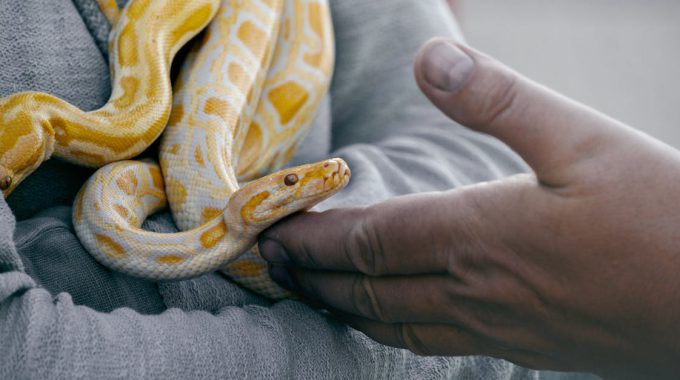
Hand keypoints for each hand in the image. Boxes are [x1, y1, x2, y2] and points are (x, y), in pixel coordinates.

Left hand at [258, 39, 679, 377]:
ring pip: (396, 324)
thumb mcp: (582, 139)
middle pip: (370, 289)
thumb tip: (432, 60)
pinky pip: (436, 344)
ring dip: (346, 309)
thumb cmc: (661, 218)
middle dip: (315, 276)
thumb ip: (499, 101)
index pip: (370, 241)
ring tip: (314, 296)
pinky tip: (393, 324)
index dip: (317, 237)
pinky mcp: (526, 348)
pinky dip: (395, 331)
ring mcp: (499, 328)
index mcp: (480, 235)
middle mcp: (476, 290)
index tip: (275, 230)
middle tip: (272, 266)